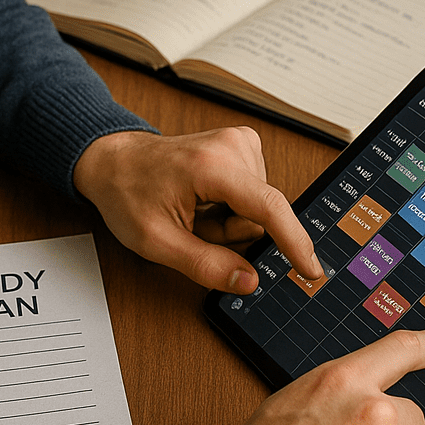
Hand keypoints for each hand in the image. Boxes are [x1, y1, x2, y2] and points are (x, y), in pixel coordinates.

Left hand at [72, 127, 320, 292]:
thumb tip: (248, 281)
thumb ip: (205, 265)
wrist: (114, 160)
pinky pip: (251, 196)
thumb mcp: (156, 241)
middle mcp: (233, 146)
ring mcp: (239, 142)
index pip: (269, 208)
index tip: (311, 269)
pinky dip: (226, 208)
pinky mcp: (241, 146)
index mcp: (212, 165)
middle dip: (228, 233)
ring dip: (225, 222)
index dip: (294, 242)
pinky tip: (201, 202)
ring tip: (192, 212)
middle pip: (258, 216)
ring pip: (255, 209)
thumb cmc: (127, 193)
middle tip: (192, 226)